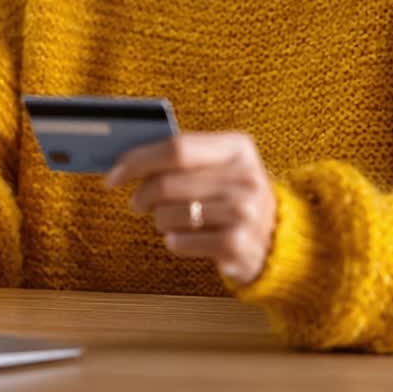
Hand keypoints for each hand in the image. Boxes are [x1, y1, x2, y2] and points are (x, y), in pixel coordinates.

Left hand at [105, 132, 276, 285]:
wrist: (278, 240)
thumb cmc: (234, 198)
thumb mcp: (222, 167)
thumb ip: (184, 158)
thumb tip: (125, 161)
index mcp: (238, 148)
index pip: (177, 147)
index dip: (138, 160)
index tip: (113, 174)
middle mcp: (245, 177)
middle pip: (167, 183)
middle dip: (141, 194)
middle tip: (136, 202)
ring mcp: (244, 213)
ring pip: (169, 214)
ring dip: (159, 220)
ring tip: (171, 221)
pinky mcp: (238, 245)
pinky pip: (180, 242)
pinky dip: (174, 242)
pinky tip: (186, 239)